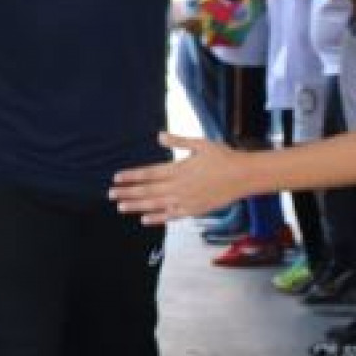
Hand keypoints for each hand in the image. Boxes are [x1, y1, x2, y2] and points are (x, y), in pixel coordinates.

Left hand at [109, 133, 246, 224]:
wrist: (245, 176)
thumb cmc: (224, 157)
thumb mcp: (201, 144)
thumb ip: (178, 140)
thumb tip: (159, 135)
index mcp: (179, 169)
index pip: (149, 173)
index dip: (131, 176)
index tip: (116, 178)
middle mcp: (179, 186)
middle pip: (148, 190)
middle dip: (128, 192)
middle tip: (110, 194)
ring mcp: (186, 200)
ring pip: (156, 204)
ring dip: (136, 206)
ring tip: (120, 207)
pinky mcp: (194, 210)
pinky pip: (172, 216)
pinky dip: (157, 218)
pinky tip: (144, 220)